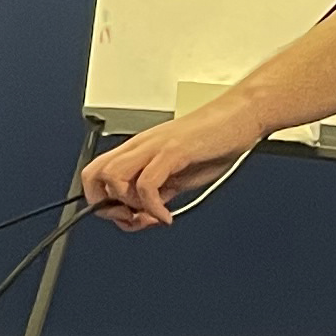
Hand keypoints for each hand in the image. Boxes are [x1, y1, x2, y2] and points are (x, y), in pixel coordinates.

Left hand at [84, 103, 255, 229]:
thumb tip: (146, 213)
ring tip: (150, 216)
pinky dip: (153, 208)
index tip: (125, 218)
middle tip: (132, 219)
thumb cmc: (214, 139)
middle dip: (105, 206)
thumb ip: (160, 191)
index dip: (101, 202)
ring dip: (127, 205)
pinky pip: (148, 183)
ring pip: (113, 176)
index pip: (96, 173)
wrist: (241, 115)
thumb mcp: (180, 173)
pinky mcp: (174, 150)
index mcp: (138, 150)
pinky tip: (167, 216)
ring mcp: (155, 147)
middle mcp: (140, 146)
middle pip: (94, 174)